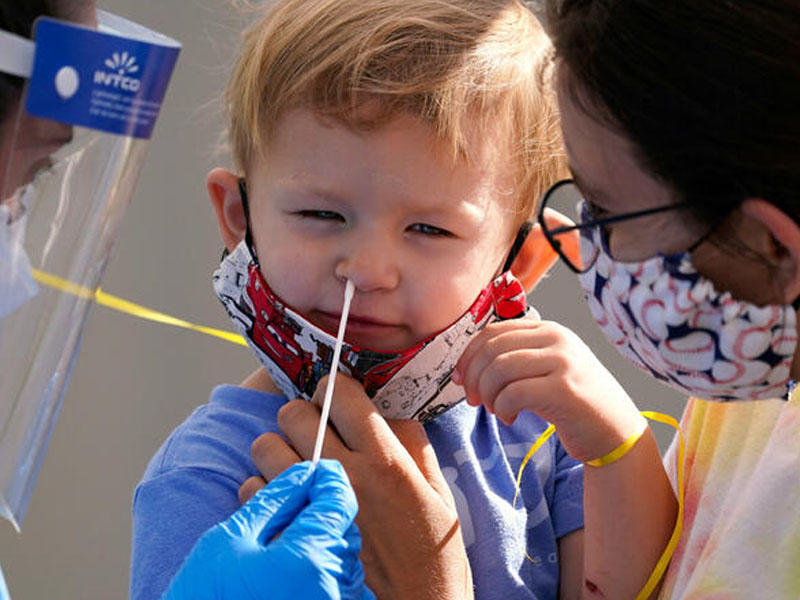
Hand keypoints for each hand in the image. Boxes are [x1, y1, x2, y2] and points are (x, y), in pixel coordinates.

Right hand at [164, 459, 373, 599]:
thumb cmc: (206, 598)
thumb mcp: (230, 541)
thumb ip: (275, 499)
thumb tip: (305, 472)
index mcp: (309, 556)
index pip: (339, 497)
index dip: (325, 478)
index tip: (310, 473)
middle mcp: (334, 585)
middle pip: (343, 526)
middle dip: (320, 513)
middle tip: (284, 516)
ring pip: (343, 554)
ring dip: (320, 543)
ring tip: (279, 553)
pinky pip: (339, 584)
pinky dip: (321, 572)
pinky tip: (287, 580)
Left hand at [240, 374, 473, 599]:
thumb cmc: (432, 557)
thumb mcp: (439, 494)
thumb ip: (413, 445)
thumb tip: (387, 414)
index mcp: (385, 460)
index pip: (340, 392)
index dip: (334, 388)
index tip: (337, 399)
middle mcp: (344, 476)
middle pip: (294, 412)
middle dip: (303, 415)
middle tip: (316, 432)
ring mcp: (310, 506)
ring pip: (265, 446)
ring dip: (279, 448)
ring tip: (297, 463)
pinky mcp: (286, 535)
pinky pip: (252, 489)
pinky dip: (264, 488)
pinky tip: (288, 498)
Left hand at [453, 318, 643, 461]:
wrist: (616, 432)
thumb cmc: (574, 403)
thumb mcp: (546, 369)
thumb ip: (515, 359)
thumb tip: (465, 367)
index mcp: (548, 329)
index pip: (492, 332)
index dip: (468, 356)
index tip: (460, 379)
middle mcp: (557, 338)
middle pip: (491, 349)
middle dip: (473, 377)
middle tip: (473, 400)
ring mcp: (563, 361)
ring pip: (499, 370)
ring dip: (487, 394)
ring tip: (495, 409)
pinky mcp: (564, 389)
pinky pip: (513, 393)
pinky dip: (502, 408)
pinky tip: (511, 418)